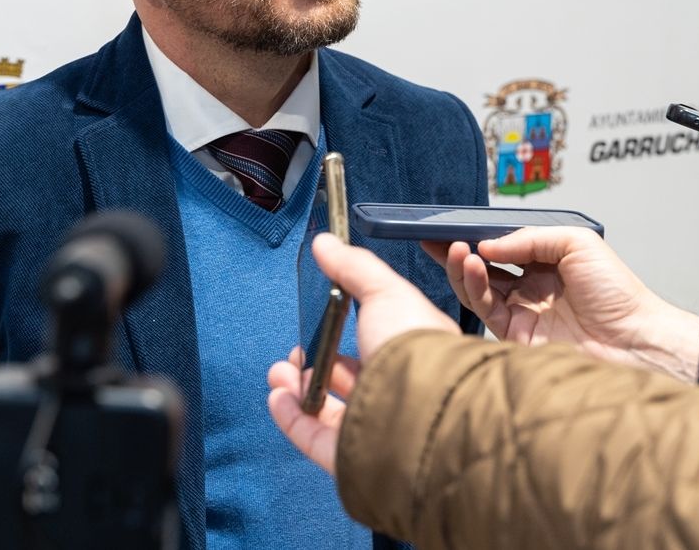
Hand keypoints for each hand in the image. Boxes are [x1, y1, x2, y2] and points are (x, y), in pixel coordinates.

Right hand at [267, 233, 458, 474]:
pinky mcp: (353, 454)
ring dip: (298, 388)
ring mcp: (376, 426)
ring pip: (329, 410)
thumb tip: (324, 243)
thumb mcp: (386, 291)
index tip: (315, 320)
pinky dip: (291, 418)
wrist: (421, 408)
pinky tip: (277, 396)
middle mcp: (398, 392)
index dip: (343, 333)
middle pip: (350, 380)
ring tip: (278, 372)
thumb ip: (353, 268)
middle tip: (293, 352)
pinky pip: (315, 438)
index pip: (376, 343)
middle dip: (314, 363)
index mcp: (412, 355)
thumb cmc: (415, 348)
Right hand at [422, 227, 698, 382]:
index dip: (477, 237)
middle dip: (456, 253)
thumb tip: (487, 245)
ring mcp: (522, 313)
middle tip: (434, 238)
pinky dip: (474, 287)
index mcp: (546, 264)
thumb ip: (529, 239)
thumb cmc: (617, 291)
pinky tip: (472, 266)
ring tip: (456, 249)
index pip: (502, 248)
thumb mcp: (576, 243)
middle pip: (483, 269)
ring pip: (478, 289)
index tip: (452, 226)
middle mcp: (530, 288)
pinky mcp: (516, 337)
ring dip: (462, 268)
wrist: (633, 338)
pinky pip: (486, 309)